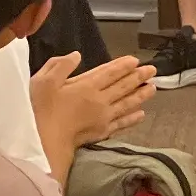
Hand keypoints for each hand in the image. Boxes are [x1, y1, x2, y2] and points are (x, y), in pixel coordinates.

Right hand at [31, 53, 155, 147]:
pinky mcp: (103, 131)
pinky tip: (142, 114)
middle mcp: (100, 100)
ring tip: (153, 88)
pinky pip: (123, 122)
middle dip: (138, 76)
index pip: (110, 72)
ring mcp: (104, 117)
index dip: (123, 65)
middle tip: (152, 69)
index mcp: (86, 85)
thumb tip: (76, 55)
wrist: (46, 140)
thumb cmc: (41, 109)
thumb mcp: (43, 80)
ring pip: (127, 103)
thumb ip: (60, 65)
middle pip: (123, 86)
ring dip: (141, 95)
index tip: (135, 60)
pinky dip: (133, 118)